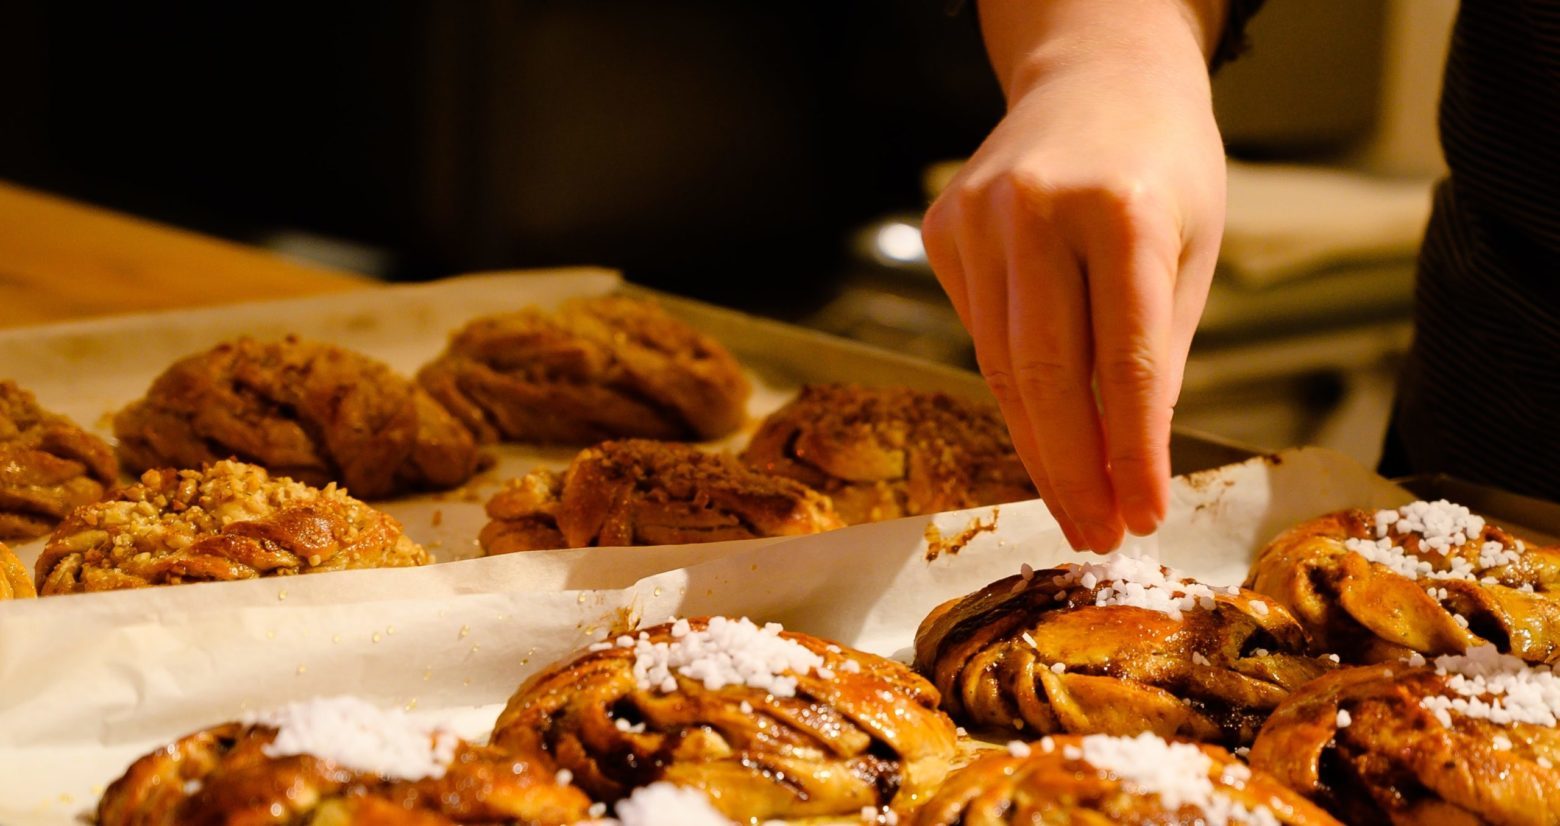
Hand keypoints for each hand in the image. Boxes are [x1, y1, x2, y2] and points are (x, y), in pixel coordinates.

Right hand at [922, 50, 1224, 552]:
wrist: (1095, 77)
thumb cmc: (1162, 167)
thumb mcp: (1190, 252)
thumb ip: (1157, 358)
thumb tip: (1127, 472)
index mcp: (1121, 209)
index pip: (1124, 363)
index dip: (1132, 453)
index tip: (1143, 517)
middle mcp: (1035, 209)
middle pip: (1044, 377)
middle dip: (1072, 471)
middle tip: (1096, 532)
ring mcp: (976, 217)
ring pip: (1000, 367)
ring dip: (1039, 447)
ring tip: (1076, 504)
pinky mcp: (942, 230)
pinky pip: (979, 334)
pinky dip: (1013, 387)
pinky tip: (1045, 418)